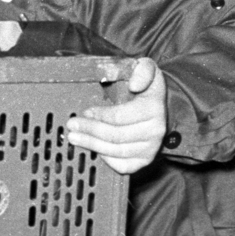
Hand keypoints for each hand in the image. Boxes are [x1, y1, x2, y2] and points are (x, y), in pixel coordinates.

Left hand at [66, 59, 164, 174]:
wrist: (162, 108)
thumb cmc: (147, 88)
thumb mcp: (148, 69)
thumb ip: (142, 70)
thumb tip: (134, 84)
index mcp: (154, 107)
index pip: (120, 117)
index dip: (99, 116)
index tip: (84, 112)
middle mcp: (155, 130)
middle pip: (115, 135)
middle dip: (89, 131)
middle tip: (72, 125)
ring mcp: (151, 148)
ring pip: (116, 151)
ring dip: (92, 145)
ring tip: (75, 138)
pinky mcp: (146, 160)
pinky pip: (124, 166)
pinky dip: (107, 160)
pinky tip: (95, 151)